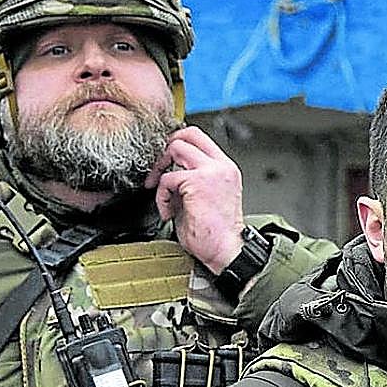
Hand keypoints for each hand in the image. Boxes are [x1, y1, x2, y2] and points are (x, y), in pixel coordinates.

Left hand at [146, 126, 245, 272]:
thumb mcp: (204, 198)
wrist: (227, 252)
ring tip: (164, 196)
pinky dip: (162, 196)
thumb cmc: (215, 234)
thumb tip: (169, 170)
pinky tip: (169, 212)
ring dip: (161, 172)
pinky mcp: (198, 182)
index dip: (178, 142)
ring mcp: (211, 172)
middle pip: (187, 134)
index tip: (166, 160)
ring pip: (175, 149)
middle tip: (158, 172)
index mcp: (225, 169)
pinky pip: (168, 178)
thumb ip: (190, 178)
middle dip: (166, 151)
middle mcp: (221, 166)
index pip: (199, 137)